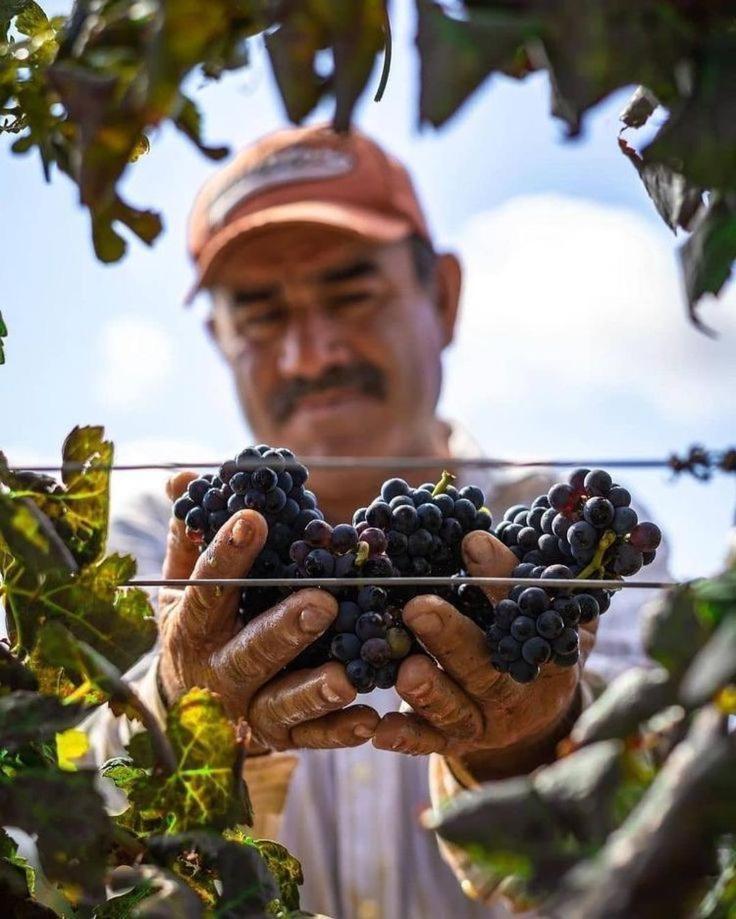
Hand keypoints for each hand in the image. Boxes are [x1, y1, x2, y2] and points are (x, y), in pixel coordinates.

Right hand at [157, 472, 378, 750]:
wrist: (183, 712)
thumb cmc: (197, 627)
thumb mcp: (181, 584)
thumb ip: (187, 534)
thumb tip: (183, 476)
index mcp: (192, 627)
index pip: (206, 589)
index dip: (227, 555)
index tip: (254, 518)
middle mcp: (217, 672)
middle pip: (249, 652)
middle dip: (284, 629)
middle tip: (323, 602)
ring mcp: (247, 710)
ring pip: (280, 704)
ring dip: (314, 690)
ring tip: (348, 675)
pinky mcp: (278, 739)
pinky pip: (310, 738)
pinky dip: (338, 732)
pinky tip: (371, 719)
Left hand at [373, 530, 596, 778]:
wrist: (537, 711)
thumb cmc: (531, 637)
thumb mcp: (548, 609)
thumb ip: (531, 577)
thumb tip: (495, 526)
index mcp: (549, 652)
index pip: (529, 613)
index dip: (502, 579)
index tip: (471, 542)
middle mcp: (519, 691)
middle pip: (487, 668)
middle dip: (452, 638)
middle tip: (418, 608)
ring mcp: (487, 721)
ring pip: (457, 711)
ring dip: (430, 692)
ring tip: (405, 670)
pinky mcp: (457, 742)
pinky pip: (431, 743)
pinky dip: (408, 738)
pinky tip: (380, 730)